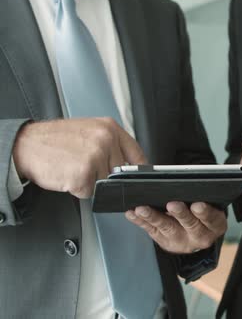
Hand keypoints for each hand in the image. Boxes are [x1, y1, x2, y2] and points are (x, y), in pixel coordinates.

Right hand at [12, 118, 145, 198]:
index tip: (138, 178)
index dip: (138, 170)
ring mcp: (95, 157)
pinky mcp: (83, 174)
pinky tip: (68, 174)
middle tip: (85, 165)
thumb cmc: (55, 139)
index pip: (137, 154)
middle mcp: (105, 140)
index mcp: (110, 128)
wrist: (26, 145)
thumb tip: (130, 164)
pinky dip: (79, 189)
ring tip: (74, 167)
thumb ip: (111, 144)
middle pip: (120, 172)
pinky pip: (89, 191)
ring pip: (105, 183)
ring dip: (91, 182)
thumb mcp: (89, 131)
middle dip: (105, 174)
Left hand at [125, 202, 226, 253]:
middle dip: (180, 214)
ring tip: (143, 209)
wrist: (197, 235)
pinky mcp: (164, 242)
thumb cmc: (205, 214)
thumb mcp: (213, 207)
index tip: (197, 205)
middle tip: (172, 204)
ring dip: (154, 217)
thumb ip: (206, 197)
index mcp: (215, 226)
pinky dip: (140, 221)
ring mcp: (181, 241)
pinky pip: (151, 230)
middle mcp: (200, 236)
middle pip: (190, 225)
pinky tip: (133, 213)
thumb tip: (190, 182)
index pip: (212, 219)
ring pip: (167, 228)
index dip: (204, 213)